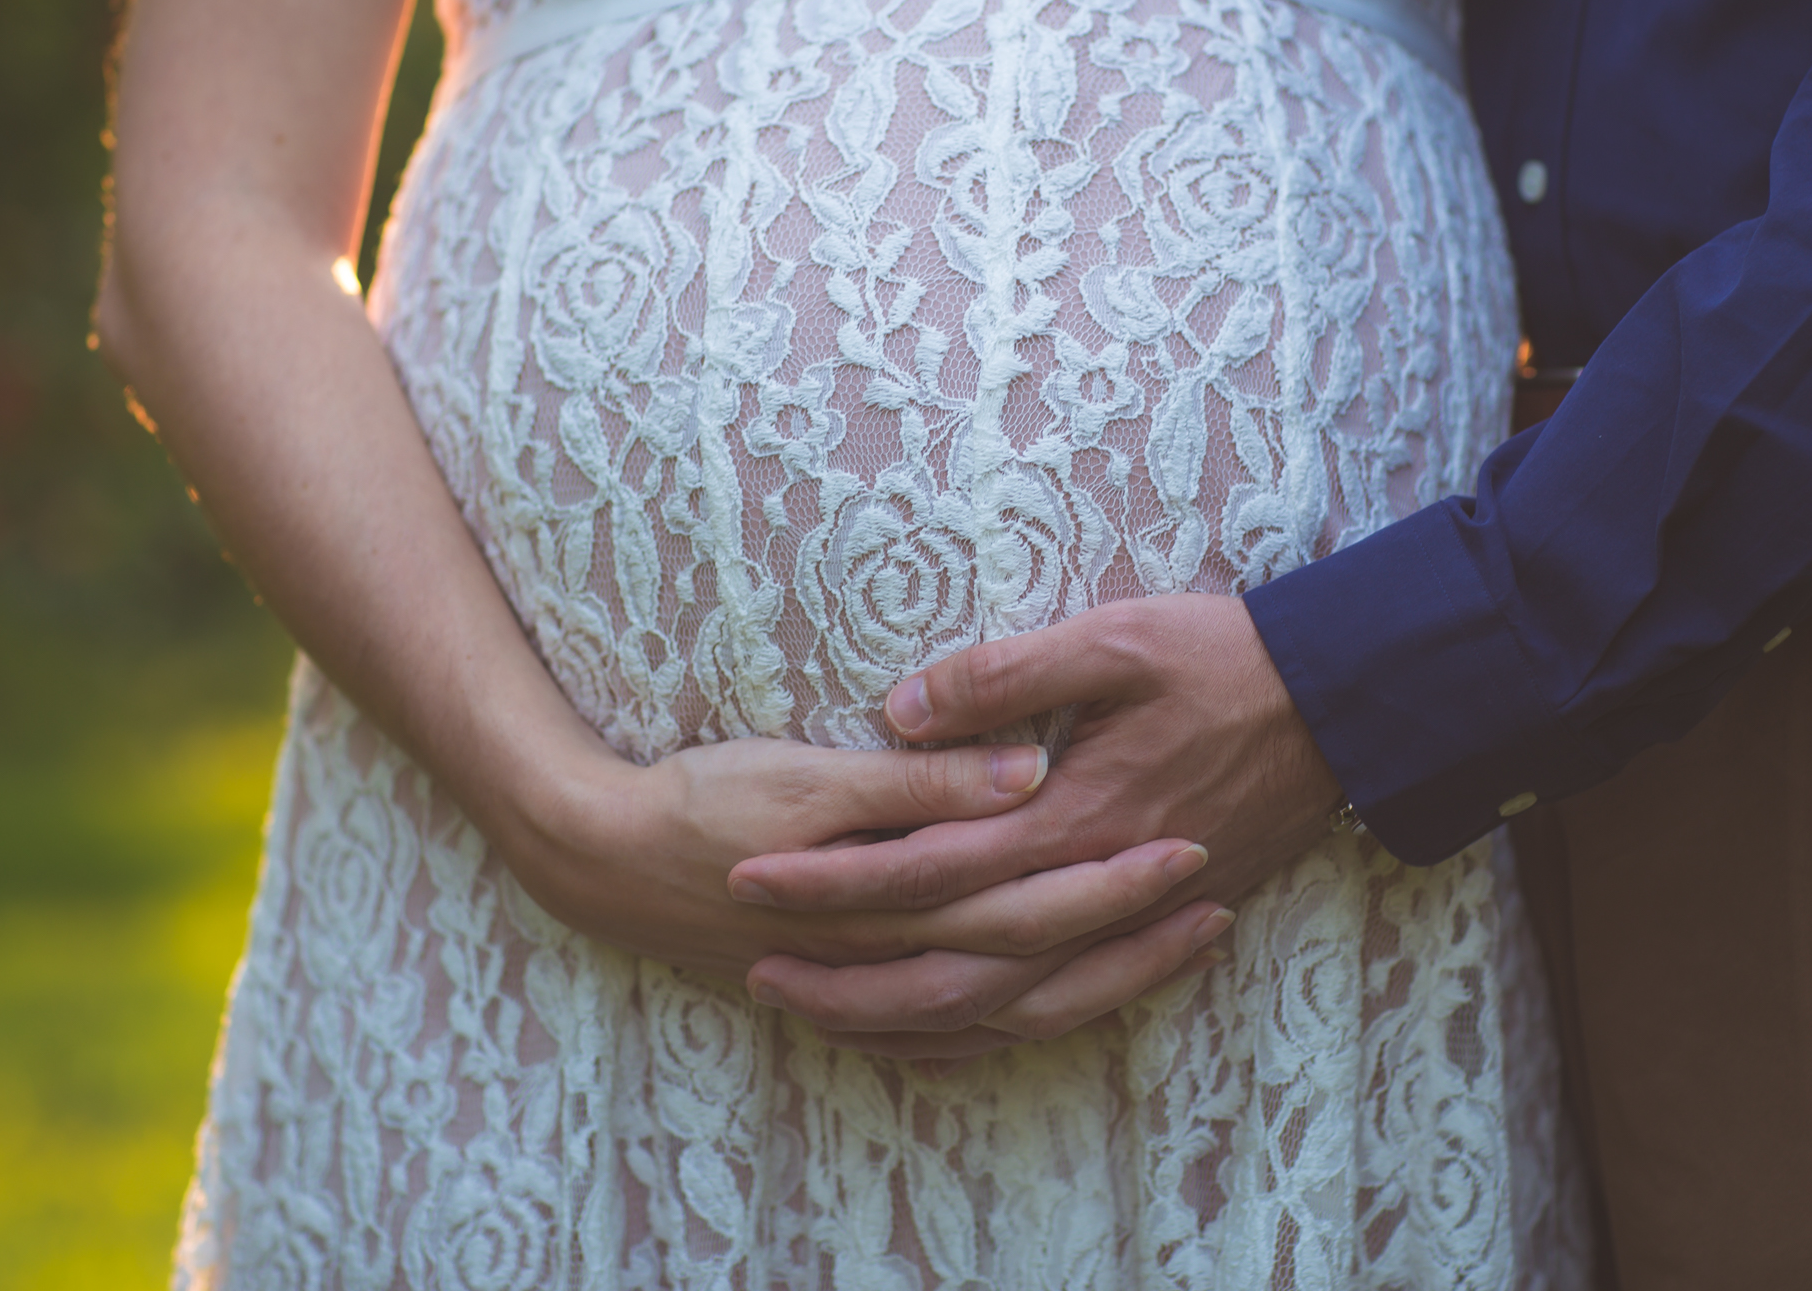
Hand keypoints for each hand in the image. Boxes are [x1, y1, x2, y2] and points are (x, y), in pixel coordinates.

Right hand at [503, 732, 1225, 987]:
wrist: (597, 858)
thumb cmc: (704, 799)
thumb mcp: (810, 775)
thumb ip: (923, 784)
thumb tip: (1026, 773)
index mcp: (894, 899)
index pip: (1030, 902)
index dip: (1114, 884)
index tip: (1191, 850)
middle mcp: (894, 959)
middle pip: (1036, 966)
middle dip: (1128, 938)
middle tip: (1214, 896)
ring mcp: (868, 987)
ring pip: (1004, 1012)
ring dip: (1091, 983)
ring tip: (1171, 948)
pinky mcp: (843, 991)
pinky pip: (945, 1038)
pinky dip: (1010, 1028)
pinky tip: (1053, 1008)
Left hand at [736, 593, 1341, 1055]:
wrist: (1347, 706)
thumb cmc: (1226, 657)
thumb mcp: (1111, 638)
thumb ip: (1000, 675)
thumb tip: (899, 709)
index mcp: (1070, 817)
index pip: (924, 867)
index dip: (832, 877)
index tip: (751, 874)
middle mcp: (1091, 891)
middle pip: (949, 966)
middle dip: (847, 975)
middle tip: (757, 968)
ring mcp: (1127, 923)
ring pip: (1002, 1009)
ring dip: (909, 1019)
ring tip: (827, 1015)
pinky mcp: (1153, 931)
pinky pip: (1061, 1010)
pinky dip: (992, 1031)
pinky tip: (945, 1030)